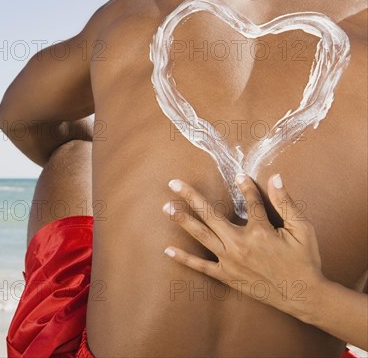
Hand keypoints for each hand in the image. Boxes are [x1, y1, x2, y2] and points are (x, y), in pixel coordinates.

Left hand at [162, 174, 326, 319]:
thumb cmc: (304, 261)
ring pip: (201, 236)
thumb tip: (275, 177)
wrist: (303, 295)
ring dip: (183, 221)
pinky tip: (168, 250)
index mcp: (260, 231)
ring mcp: (230, 261)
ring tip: (166, 207)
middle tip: (174, 183)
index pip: (249, 202)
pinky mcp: (227, 276)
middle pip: (210, 215)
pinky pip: (201, 267)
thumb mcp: (302, 229)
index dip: (245, 187)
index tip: (238, 175)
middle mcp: (240, 244)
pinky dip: (184, 258)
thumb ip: (285, 203)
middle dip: (191, 197)